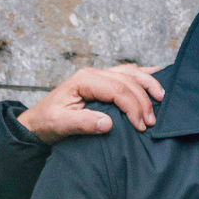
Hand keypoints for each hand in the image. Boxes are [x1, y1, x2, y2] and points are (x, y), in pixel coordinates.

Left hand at [18, 63, 164, 142]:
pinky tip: (155, 73)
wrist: (38, 122)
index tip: (141, 126)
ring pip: (130, 73)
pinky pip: (126, 73)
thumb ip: (83, 123)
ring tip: (161, 98)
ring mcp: (98, 75)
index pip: (117, 89)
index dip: (133, 107)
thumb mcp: (61, 125)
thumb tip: (107, 124)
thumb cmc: (48, 122)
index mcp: (84, 80)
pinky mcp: (102, 82)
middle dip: (144, 100)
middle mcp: (93, 74)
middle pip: (127, 80)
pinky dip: (142, 74)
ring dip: (148, 84)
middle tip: (151, 121)